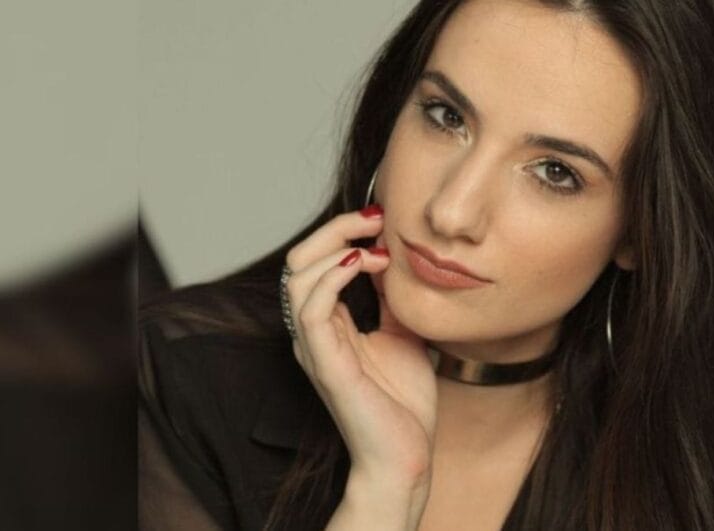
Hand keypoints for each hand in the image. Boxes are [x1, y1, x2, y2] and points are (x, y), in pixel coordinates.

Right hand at [284, 206, 436, 493]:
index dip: (342, 232)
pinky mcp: (325, 363)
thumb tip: (398, 259)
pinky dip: (334, 276)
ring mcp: (315, 348)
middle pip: (299, 261)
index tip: (382, 219)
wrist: (406, 454)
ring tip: (376, 246)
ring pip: (298, 277)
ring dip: (336, 248)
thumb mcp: (403, 333)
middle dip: (334, 228)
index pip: (314, 262)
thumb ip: (393, 299)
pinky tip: (364, 265)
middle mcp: (312, 332)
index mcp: (327, 325)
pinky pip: (311, 309)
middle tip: (375, 219)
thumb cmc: (403, 402)